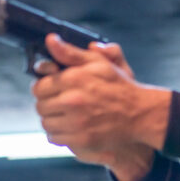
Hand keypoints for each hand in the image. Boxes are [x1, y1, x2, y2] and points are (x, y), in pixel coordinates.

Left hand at [31, 36, 170, 173]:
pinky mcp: (82, 140)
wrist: (140, 113)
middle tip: (59, 103)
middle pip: (40, 106)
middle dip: (47, 104)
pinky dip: (59, 134)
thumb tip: (50, 40)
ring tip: (64, 116)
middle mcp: (72, 101)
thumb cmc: (119, 86)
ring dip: (52, 120)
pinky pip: (56, 139)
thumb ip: (70, 53)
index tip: (51, 90)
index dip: (43, 88)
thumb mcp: (97, 63)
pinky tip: (69, 128)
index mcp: (73, 79)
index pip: (39, 87)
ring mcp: (77, 122)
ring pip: (46, 123)